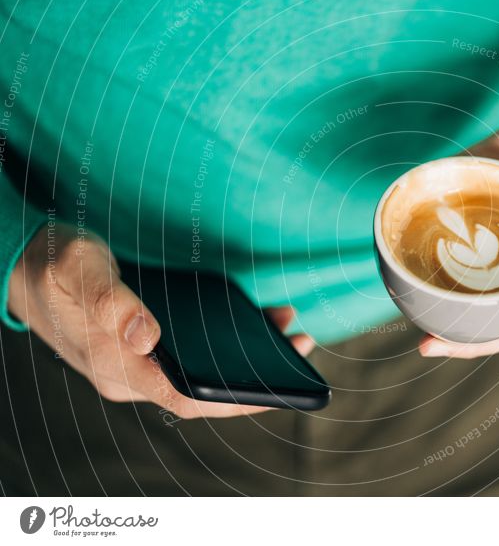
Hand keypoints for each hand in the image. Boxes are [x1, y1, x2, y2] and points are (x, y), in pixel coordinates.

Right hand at [7, 224, 313, 417]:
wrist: (26, 265)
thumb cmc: (53, 265)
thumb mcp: (78, 270)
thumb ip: (109, 302)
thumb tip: (145, 335)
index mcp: (117, 367)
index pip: (186, 400)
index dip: (236, 402)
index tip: (279, 389)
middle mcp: (132, 373)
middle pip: (204, 392)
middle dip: (256, 378)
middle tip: (300, 344)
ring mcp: (138, 362)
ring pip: (201, 373)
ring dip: (246, 358)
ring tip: (288, 327)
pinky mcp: (145, 345)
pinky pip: (192, 355)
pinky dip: (226, 343)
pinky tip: (252, 318)